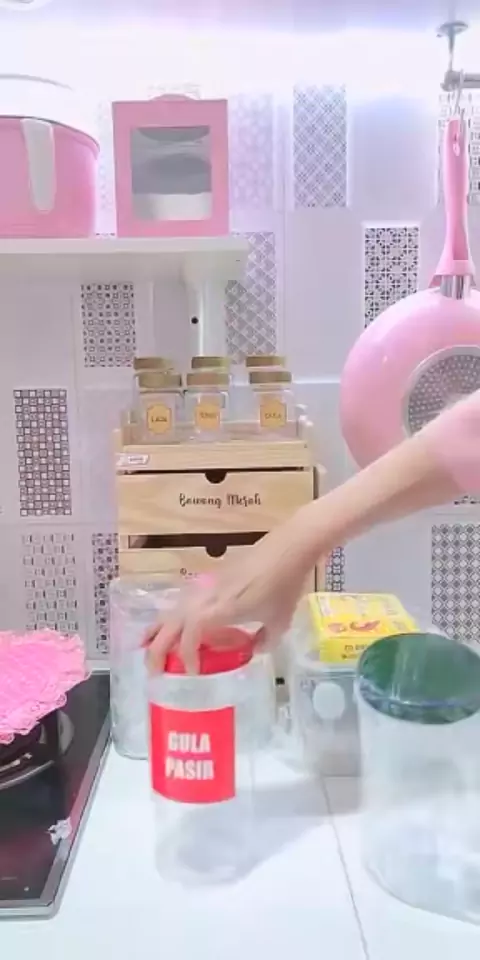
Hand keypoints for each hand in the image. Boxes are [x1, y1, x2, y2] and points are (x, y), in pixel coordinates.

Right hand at [144, 519, 313, 673]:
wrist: (286, 549)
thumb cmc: (284, 586)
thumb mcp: (279, 622)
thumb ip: (265, 640)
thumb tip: (254, 649)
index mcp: (218, 611)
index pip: (189, 638)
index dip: (186, 657)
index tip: (193, 672)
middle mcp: (205, 598)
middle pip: (170, 625)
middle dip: (157, 649)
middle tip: (153, 670)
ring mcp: (205, 586)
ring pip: (172, 610)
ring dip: (158, 630)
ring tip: (148, 646)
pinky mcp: (210, 579)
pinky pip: (183, 601)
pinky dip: (172, 615)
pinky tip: (175, 623)